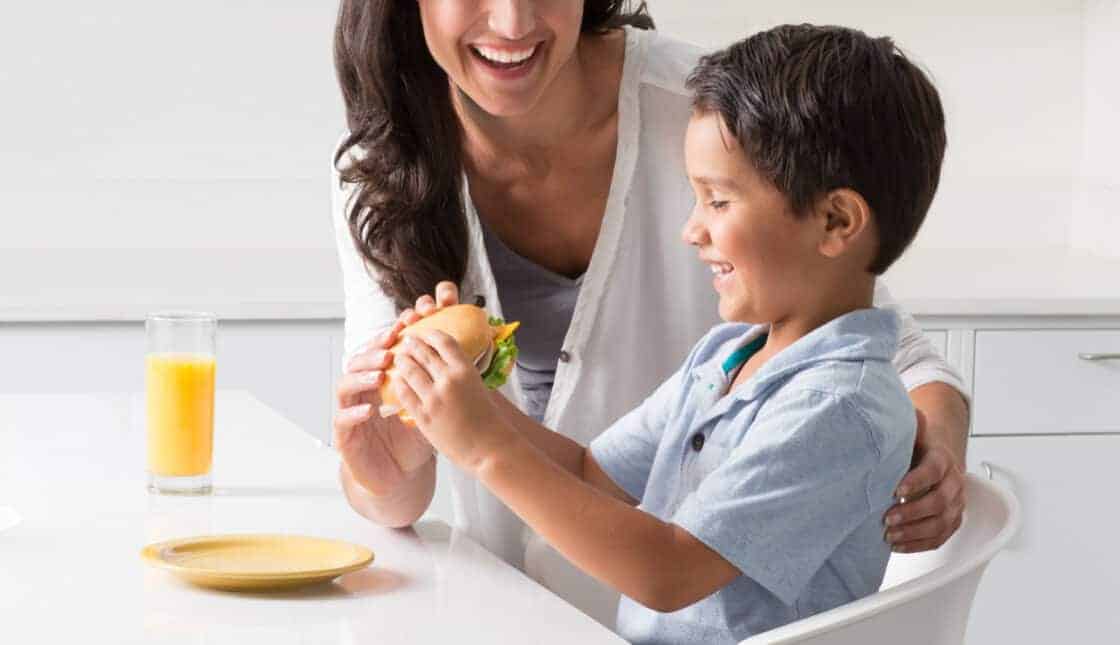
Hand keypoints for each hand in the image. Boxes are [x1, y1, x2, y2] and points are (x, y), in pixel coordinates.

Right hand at [332, 282, 459, 495]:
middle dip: (372, 353)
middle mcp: (361, 394)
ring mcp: (350, 414)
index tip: (403, 327)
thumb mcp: (428, 413)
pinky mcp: (345, 438)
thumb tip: (459, 362)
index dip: (387, 339)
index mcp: (379, 384)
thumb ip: (434, 390)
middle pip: (357, 363)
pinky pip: (341, 420)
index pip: (378, 354)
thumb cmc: (411, 444)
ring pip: (344, 386)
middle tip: (390, 348)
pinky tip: (369, 410)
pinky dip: (354, 414)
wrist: (398, 478)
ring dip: (361, 377)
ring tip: (380, 374)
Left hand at [390, 328, 514, 472]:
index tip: (423, 332)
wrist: (488, 448)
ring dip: (402, 361)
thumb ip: (462, 372)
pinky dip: (398, 384)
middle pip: (424, 353)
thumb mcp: (478, 386)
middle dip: (412, 344)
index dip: (430, 333)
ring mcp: (434, 398)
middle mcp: (449, 380)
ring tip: (398, 358)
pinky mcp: (424, 416)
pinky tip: (396, 380)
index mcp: (466, 370)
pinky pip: (404, 394)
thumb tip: (447, 360)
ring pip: (410, 371)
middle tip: (406, 341)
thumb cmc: (487, 419)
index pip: (444, 341)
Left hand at [884, 409, 965, 552]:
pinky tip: (898, 546)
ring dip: (914, 532)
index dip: (916, 481)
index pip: (933, 470)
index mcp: (942, 458)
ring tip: (889, 535)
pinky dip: (919, 545)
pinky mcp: (952, 520)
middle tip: (887, 518)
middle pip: (939, 501)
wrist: (938, 453)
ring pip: (941, 523)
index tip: (895, 491)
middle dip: (912, 512)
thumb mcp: (910, 433)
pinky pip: (940, 538)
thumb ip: (901, 428)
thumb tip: (882, 418)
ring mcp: (956, 503)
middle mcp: (953, 482)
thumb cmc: (917, 446)